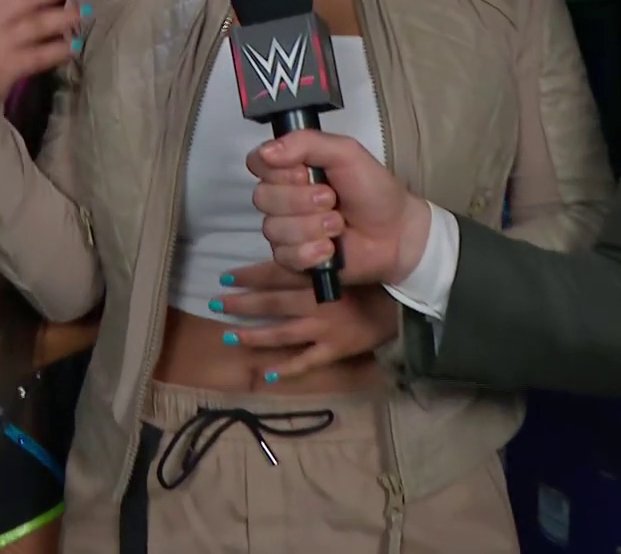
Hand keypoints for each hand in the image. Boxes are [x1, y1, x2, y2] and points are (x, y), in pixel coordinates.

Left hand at [215, 261, 399, 382]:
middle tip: (215, 302)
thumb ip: (317, 257)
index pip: (275, 274)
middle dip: (241, 304)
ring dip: (254, 335)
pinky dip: (287, 369)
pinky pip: (307, 362)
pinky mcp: (334, 350)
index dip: (248, 276)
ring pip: (282, 333)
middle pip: (272, 304)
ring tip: (230, 336)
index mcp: (318, 277)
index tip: (224, 276)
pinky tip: (266, 373)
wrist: (404, 303)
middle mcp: (316, 303)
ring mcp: (324, 329)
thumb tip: (288, 247)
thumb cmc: (374, 275)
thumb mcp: (345, 259)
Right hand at [247, 129, 430, 284]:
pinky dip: (311, 252)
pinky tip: (331, 249)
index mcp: (290, 168)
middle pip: (263, 197)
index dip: (278, 171)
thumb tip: (267, 151)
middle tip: (332, 199)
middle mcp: (282, 198)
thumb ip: (306, 142)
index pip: (257, 162)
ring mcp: (285, 230)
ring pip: (274, 229)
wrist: (396, 233)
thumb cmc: (373, 191)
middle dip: (302, 201)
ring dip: (312, 227)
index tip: (306, 173)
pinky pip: (285, 256)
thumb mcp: (346, 153)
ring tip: (338, 225)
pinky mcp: (293, 259)